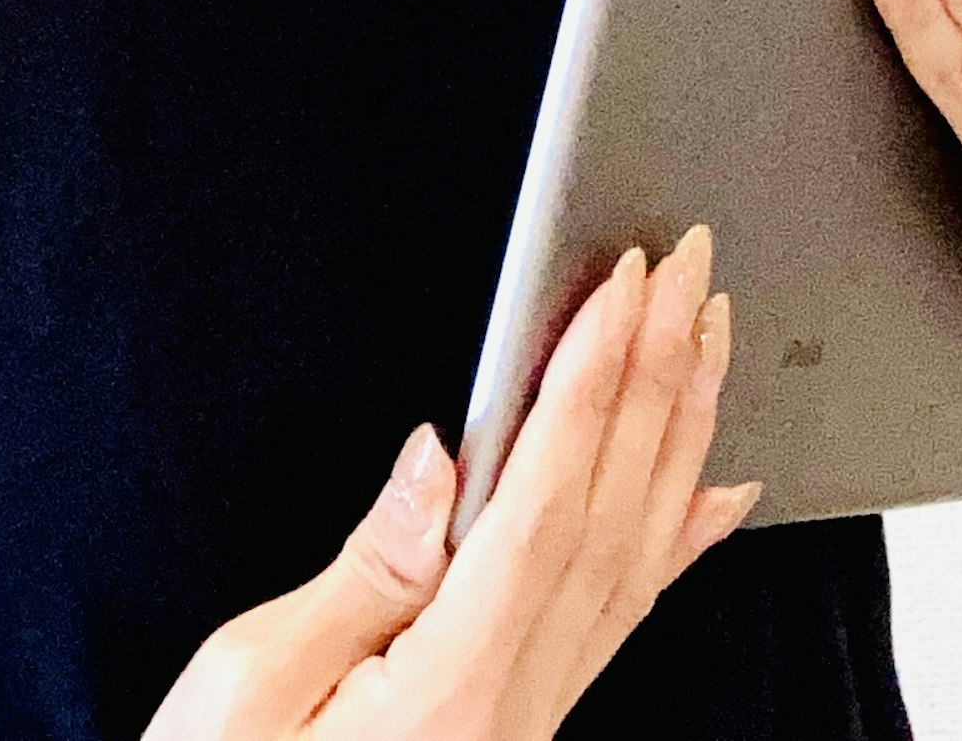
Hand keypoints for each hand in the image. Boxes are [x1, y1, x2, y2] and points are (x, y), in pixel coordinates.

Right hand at [140, 229, 759, 740]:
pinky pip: (624, 618)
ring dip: (678, 433)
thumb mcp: (245, 692)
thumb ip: (362, 575)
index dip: (593, 383)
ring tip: (708, 334)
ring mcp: (530, 721)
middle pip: (614, 517)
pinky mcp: (521, 724)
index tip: (627, 284)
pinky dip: (680, 542)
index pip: (548, 506)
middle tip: (690, 266)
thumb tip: (441, 461)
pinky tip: (715, 490)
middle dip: (657, 377)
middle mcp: (515, 709)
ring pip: (635, 558)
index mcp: (450, 689)